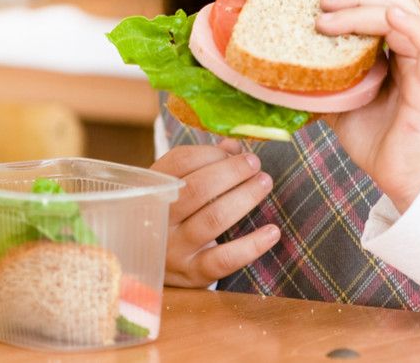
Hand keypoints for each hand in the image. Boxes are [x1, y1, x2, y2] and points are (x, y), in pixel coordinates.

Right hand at [151, 139, 279, 286]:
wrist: (146, 264)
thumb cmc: (169, 215)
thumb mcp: (175, 188)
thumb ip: (202, 163)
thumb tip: (233, 145)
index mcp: (152, 190)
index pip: (179, 162)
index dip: (210, 153)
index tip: (232, 151)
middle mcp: (159, 219)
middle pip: (197, 189)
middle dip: (231, 172)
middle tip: (254, 163)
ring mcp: (175, 249)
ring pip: (213, 219)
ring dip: (244, 198)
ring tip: (264, 183)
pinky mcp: (193, 273)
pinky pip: (225, 259)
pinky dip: (252, 245)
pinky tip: (273, 231)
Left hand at [317, 0, 419, 211]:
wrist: (402, 177)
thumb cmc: (377, 139)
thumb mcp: (338, 103)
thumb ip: (321, 81)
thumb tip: (277, 70)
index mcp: (392, 47)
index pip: (384, 0)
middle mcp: (411, 48)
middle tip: (324, 0)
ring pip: (407, 12)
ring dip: (369, 6)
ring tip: (335, 12)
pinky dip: (412, 24)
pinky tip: (389, 16)